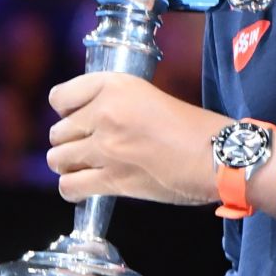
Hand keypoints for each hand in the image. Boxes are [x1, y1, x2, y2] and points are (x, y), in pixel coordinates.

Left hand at [46, 70, 227, 205]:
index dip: (66, 111)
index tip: (80, 119)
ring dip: (68, 165)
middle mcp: (105, 112)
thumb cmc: (196, 130)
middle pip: (57, 132)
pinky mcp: (112, 178)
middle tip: (90, 148)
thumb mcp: (149, 98)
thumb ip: (117, 105)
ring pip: (57, 159)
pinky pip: (69, 186)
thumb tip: (92, 123)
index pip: (59, 97)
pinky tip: (86, 187)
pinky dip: (73, 189)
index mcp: (115, 85)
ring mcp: (105, 147)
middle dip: (70, 142)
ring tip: (87, 167)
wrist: (219, 156)